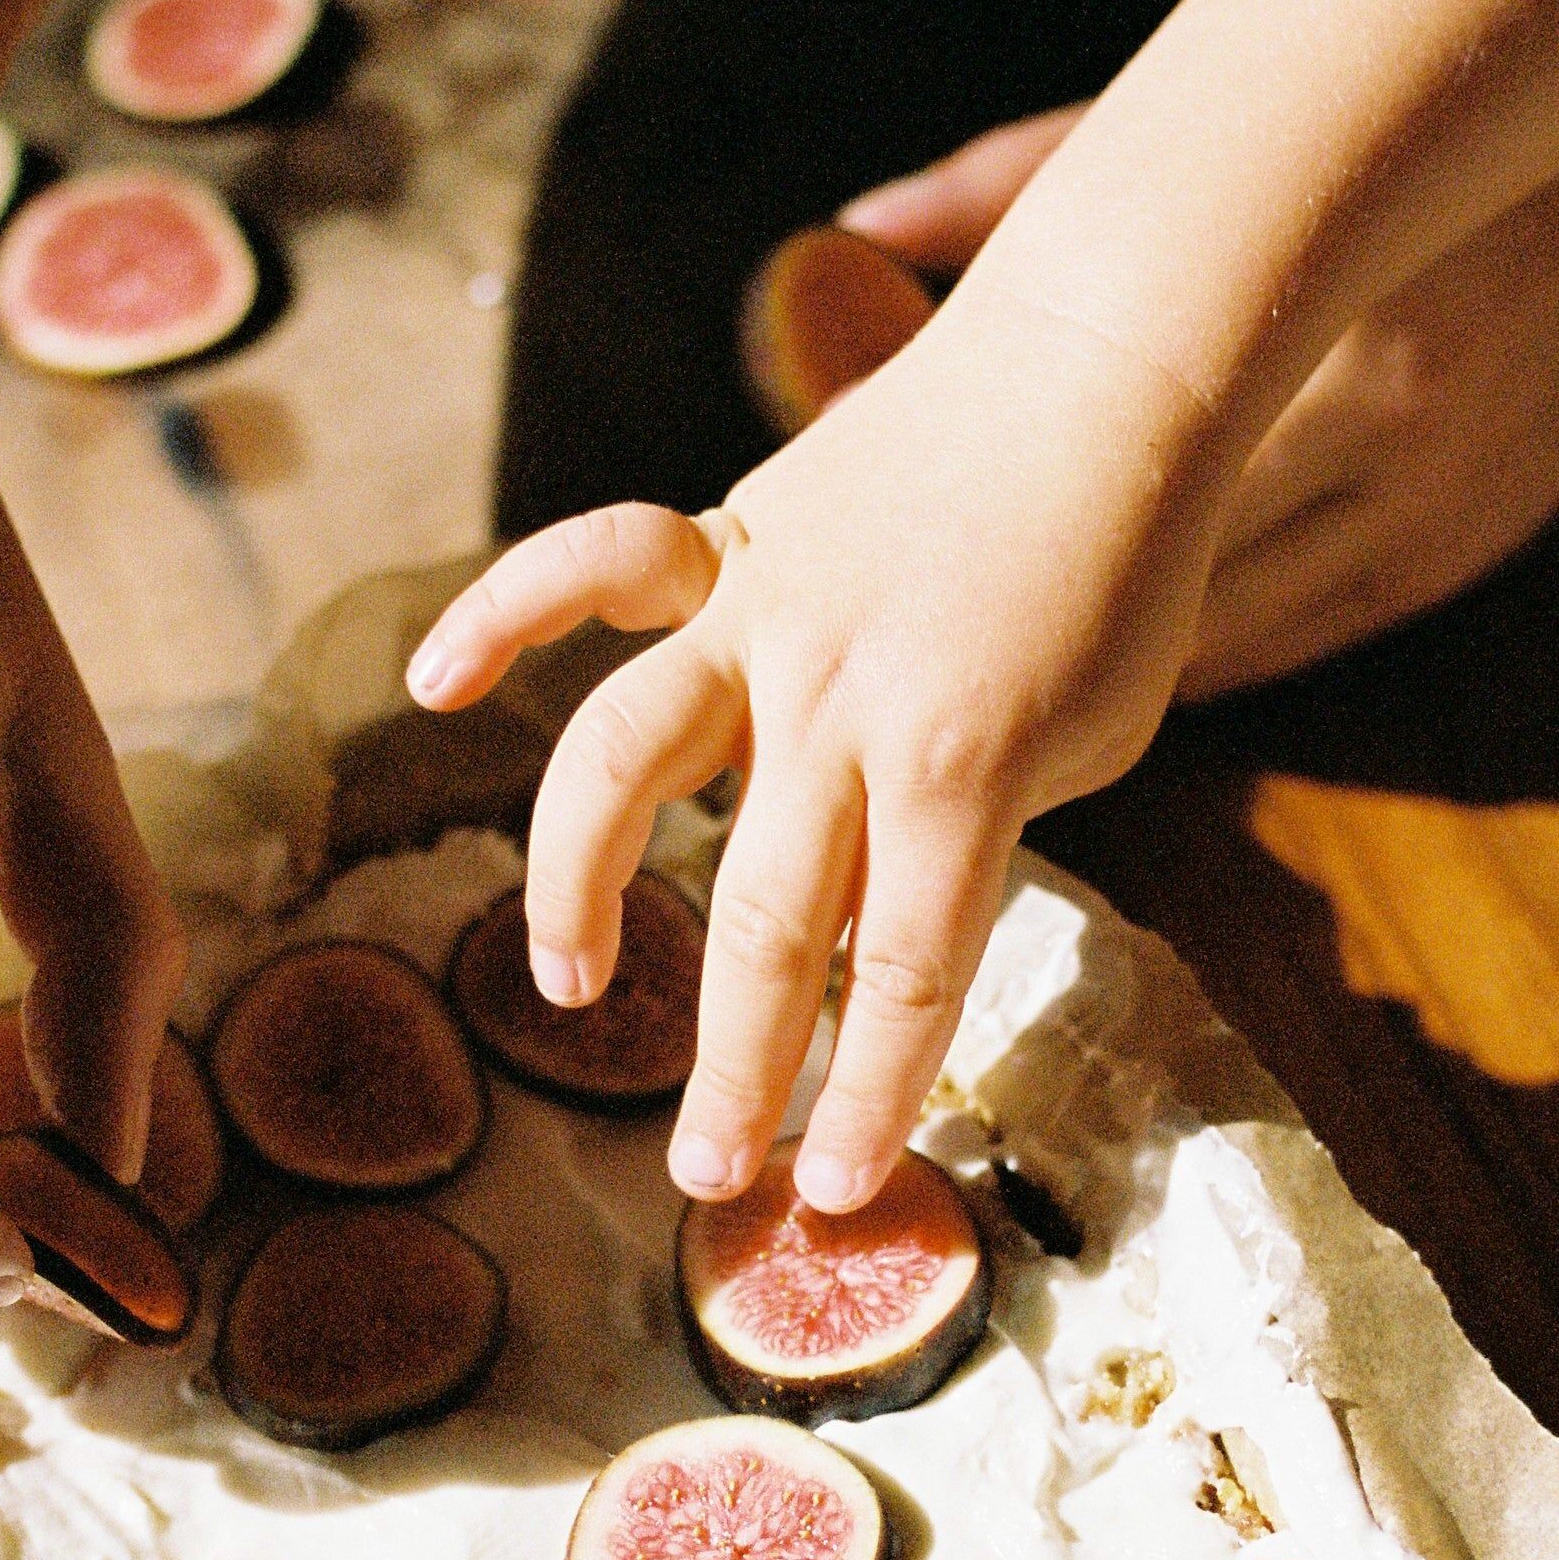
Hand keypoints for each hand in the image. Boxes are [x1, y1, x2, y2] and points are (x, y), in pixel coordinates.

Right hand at [406, 293, 1224, 1215]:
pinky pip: (585, 566)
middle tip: (706, 1173)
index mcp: (963, 766)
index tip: (833, 1191)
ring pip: (622, 761)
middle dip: (733, 1069)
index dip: (867, 1102)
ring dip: (580, 886)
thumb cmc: (1120, 574)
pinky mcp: (725, 540)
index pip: (902, 977)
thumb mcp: (1087, 739)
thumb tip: (868, 920)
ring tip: (572, 988)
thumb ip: (972, 831)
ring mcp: (765, 616)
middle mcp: (841, 703)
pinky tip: (438, 684)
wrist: (1102, 367)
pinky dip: (502, 616)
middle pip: (764, 923)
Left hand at [844, 109, 1558, 694]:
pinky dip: (1165, 667)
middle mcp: (1348, 414)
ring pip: (1188, 637)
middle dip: (1002, 609)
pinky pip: (1257, 656)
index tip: (867, 525)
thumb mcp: (1233, 150)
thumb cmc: (1394, 177)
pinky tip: (1093, 671)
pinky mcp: (1420, 577)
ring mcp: (1394, 511)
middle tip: (891, 631)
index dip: (957, 500)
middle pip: (1131, 557)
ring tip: (974, 667)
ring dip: (1078, 663)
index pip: (1083, 432)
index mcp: (1285, 296)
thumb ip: (1029, 181)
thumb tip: (857, 223)